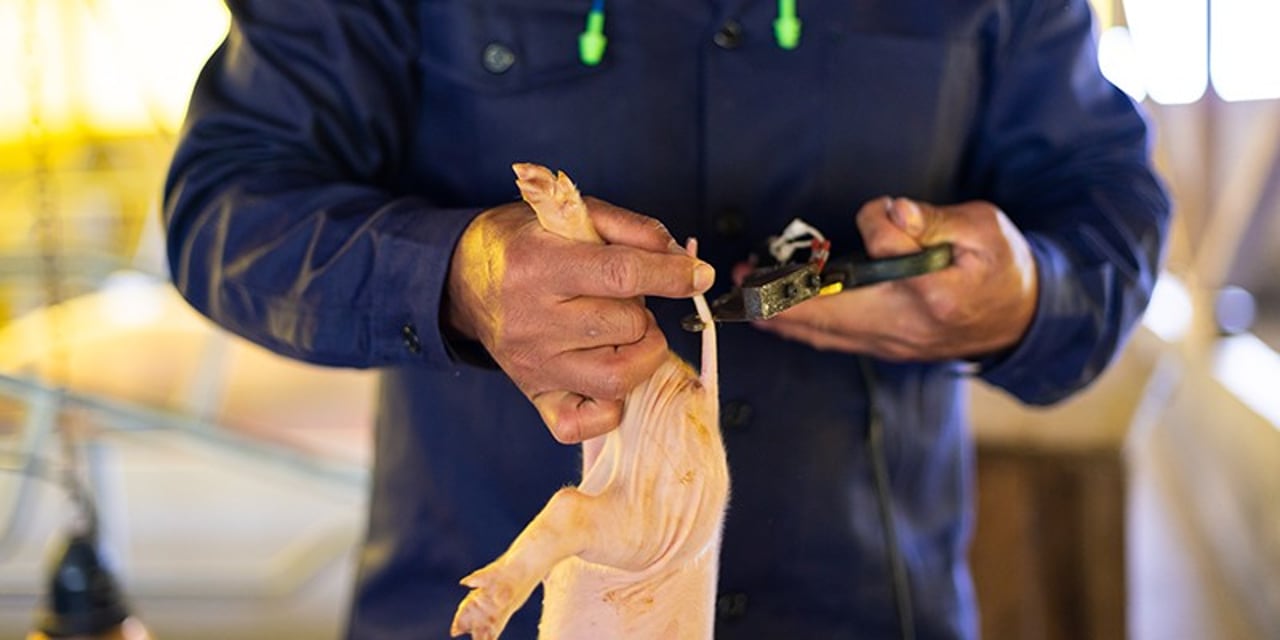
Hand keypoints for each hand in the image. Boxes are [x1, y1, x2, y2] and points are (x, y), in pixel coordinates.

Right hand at [446, 199, 714, 442]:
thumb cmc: (525, 243)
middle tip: (623, 299)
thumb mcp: (572, 216)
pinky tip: (608, 373)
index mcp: (539, 264)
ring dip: (639, 355)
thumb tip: (684, 260)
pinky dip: (611, 406)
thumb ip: (633, 230)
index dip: (672, 275)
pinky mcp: (535, 397)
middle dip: (643, 310)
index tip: (698, 275)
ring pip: (617, 378)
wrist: (459, 280)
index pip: (621, 275)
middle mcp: (533, 320)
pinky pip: (586, 423)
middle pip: (626, 326)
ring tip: (623, 334)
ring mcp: (534, 365)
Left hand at [747, 197, 1037, 359]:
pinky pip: (835, 341)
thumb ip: (933, 220)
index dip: (882, 224)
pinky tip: (773, 318)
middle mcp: (910, 327)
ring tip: (744, 297)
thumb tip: (892, 213)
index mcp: (939, 294)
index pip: (890, 254)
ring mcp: (895, 344)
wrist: (1022, 319)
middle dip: (782, 296)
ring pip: (827, 333)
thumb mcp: (983, 227)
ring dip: (781, 315)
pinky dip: (801, 328)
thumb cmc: (1002, 266)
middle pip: (834, 314)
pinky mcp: (887, 348)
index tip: (891, 213)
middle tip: (741, 279)